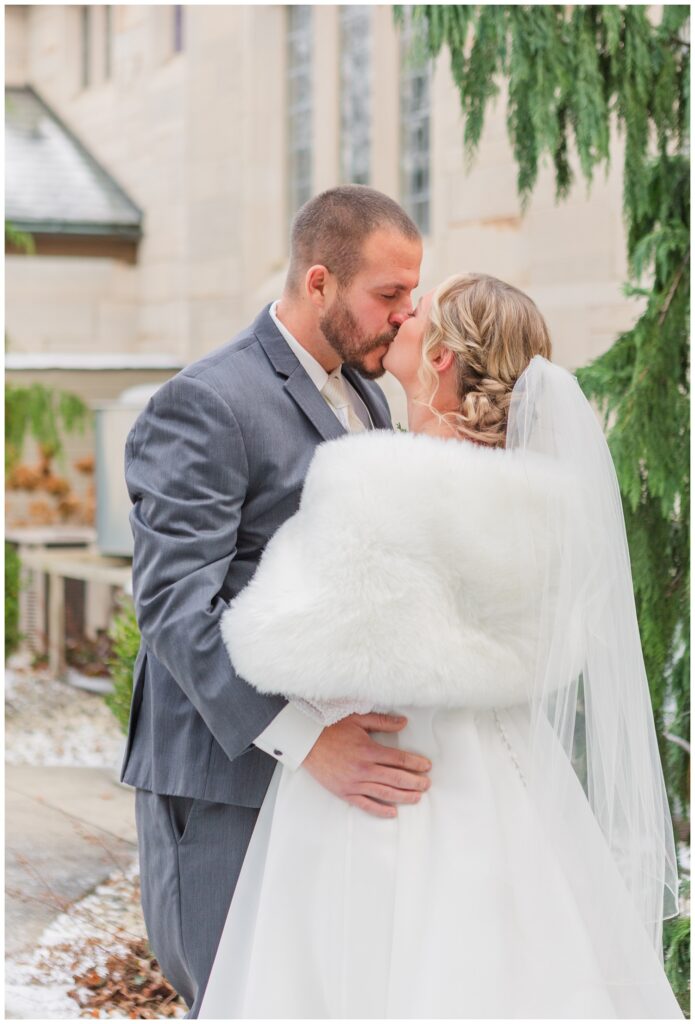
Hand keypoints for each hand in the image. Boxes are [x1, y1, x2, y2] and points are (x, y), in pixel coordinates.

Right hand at [302, 712, 431, 818]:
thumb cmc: (331, 727)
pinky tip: (392, 812)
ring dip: (404, 796)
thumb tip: (404, 722)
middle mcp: (364, 769)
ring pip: (385, 793)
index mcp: (369, 750)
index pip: (400, 759)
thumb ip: (382, 722)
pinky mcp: (344, 792)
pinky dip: (380, 810)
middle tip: (427, 784)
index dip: (416, 763)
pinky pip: (365, 804)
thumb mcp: (358, 719)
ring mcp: (354, 783)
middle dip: (415, 782)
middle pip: (396, 778)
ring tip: (417, 797)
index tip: (426, 766)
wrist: (306, 741)